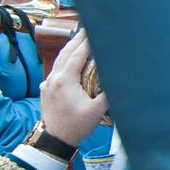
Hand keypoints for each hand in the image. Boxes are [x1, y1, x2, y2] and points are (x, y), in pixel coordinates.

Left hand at [39, 30, 107, 147]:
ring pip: (59, 60)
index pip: (78, 55)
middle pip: (66, 52)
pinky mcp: (46, 90)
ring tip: (81, 39)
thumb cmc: (75, 126)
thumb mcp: (96, 111)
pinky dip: (65, 59)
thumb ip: (109, 93)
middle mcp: (53, 78)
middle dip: (78, 39)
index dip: (88, 42)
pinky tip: (71, 60)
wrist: (54, 141)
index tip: (97, 30)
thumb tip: (123, 80)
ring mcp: (47, 83)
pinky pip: (56, 69)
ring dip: (71, 48)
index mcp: (65, 80)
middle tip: (89, 28)